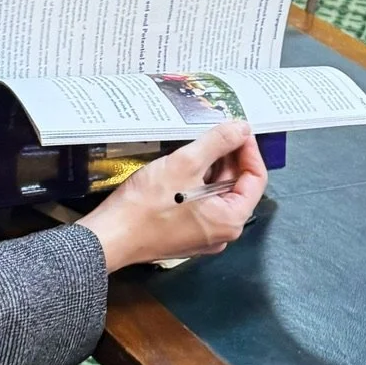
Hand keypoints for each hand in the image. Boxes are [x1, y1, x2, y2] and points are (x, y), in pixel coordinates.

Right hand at [82, 120, 266, 271]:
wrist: (109, 237)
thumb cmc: (147, 204)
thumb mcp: (185, 163)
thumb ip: (218, 142)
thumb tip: (242, 128)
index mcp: (230, 220)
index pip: (256, 179)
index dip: (249, 150)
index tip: (239, 129)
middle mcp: (222, 233)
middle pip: (237, 186)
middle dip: (229, 157)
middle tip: (217, 130)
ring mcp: (202, 236)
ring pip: (217, 194)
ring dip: (212, 168)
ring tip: (199, 143)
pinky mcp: (184, 234)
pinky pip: (201, 204)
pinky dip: (197, 183)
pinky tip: (184, 165)